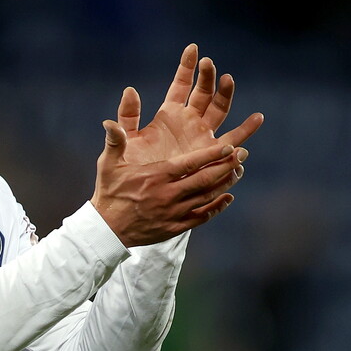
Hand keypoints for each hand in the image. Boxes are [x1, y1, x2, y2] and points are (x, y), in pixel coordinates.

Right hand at [90, 126, 241, 246]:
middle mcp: (168, 194)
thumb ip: (114, 141)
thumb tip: (108, 121)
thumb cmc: (109, 192)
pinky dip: (217, 207)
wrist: (107, 229)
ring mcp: (173, 212)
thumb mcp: (108, 164)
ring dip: (225, 184)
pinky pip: (202, 216)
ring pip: (207, 197)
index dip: (212, 154)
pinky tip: (228, 198)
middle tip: (243, 154)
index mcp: (156, 176)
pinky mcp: (175, 226)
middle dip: (226, 166)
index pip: (191, 163)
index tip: (229, 146)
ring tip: (238, 171)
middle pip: (205, 179)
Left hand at [117, 44, 262, 166]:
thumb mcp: (127, 140)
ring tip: (229, 79)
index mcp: (169, 114)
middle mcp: (189, 121)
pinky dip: (245, 131)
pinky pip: (232, 140)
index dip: (187, 67)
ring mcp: (202, 135)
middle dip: (207, 77)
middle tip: (209, 64)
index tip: (193, 49)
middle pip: (203, 93)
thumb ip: (127, 117)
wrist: (142, 193)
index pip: (181, 84)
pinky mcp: (212, 153)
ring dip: (225, 95)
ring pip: (219, 110)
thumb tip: (129, 90)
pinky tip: (257, 119)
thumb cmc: (132, 167)